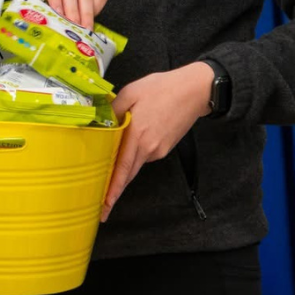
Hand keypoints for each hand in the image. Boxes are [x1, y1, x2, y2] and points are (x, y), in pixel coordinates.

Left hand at [101, 61, 214, 221]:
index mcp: (138, 134)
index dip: (113, 188)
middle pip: (128, 174)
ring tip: (110, 164)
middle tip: (102, 206)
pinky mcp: (165, 147)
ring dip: (124, 167)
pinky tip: (131, 142)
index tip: (104, 205)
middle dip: (115, 191)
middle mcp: (149, 148)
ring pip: (136, 163)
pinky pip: (145, 154)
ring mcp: (159, 150)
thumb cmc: (162, 88)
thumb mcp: (132, 92)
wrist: (194, 91)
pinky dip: (135, 154)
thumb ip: (114, 110)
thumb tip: (100, 122)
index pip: (122, 168)